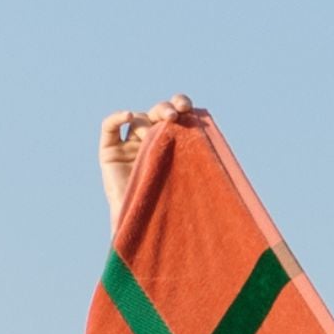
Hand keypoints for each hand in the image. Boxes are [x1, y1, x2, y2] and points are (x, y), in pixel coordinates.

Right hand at [99, 94, 193, 232]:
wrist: (138, 229)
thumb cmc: (165, 211)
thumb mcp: (183, 185)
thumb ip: (194, 166)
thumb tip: (224, 154)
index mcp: (168, 145)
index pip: (173, 115)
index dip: (179, 104)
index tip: (189, 108)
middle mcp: (148, 142)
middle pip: (156, 113)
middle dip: (165, 109)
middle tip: (175, 115)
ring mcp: (128, 145)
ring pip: (137, 118)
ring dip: (146, 119)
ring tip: (156, 130)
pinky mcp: (109, 151)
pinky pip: (109, 127)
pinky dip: (116, 118)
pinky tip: (127, 116)